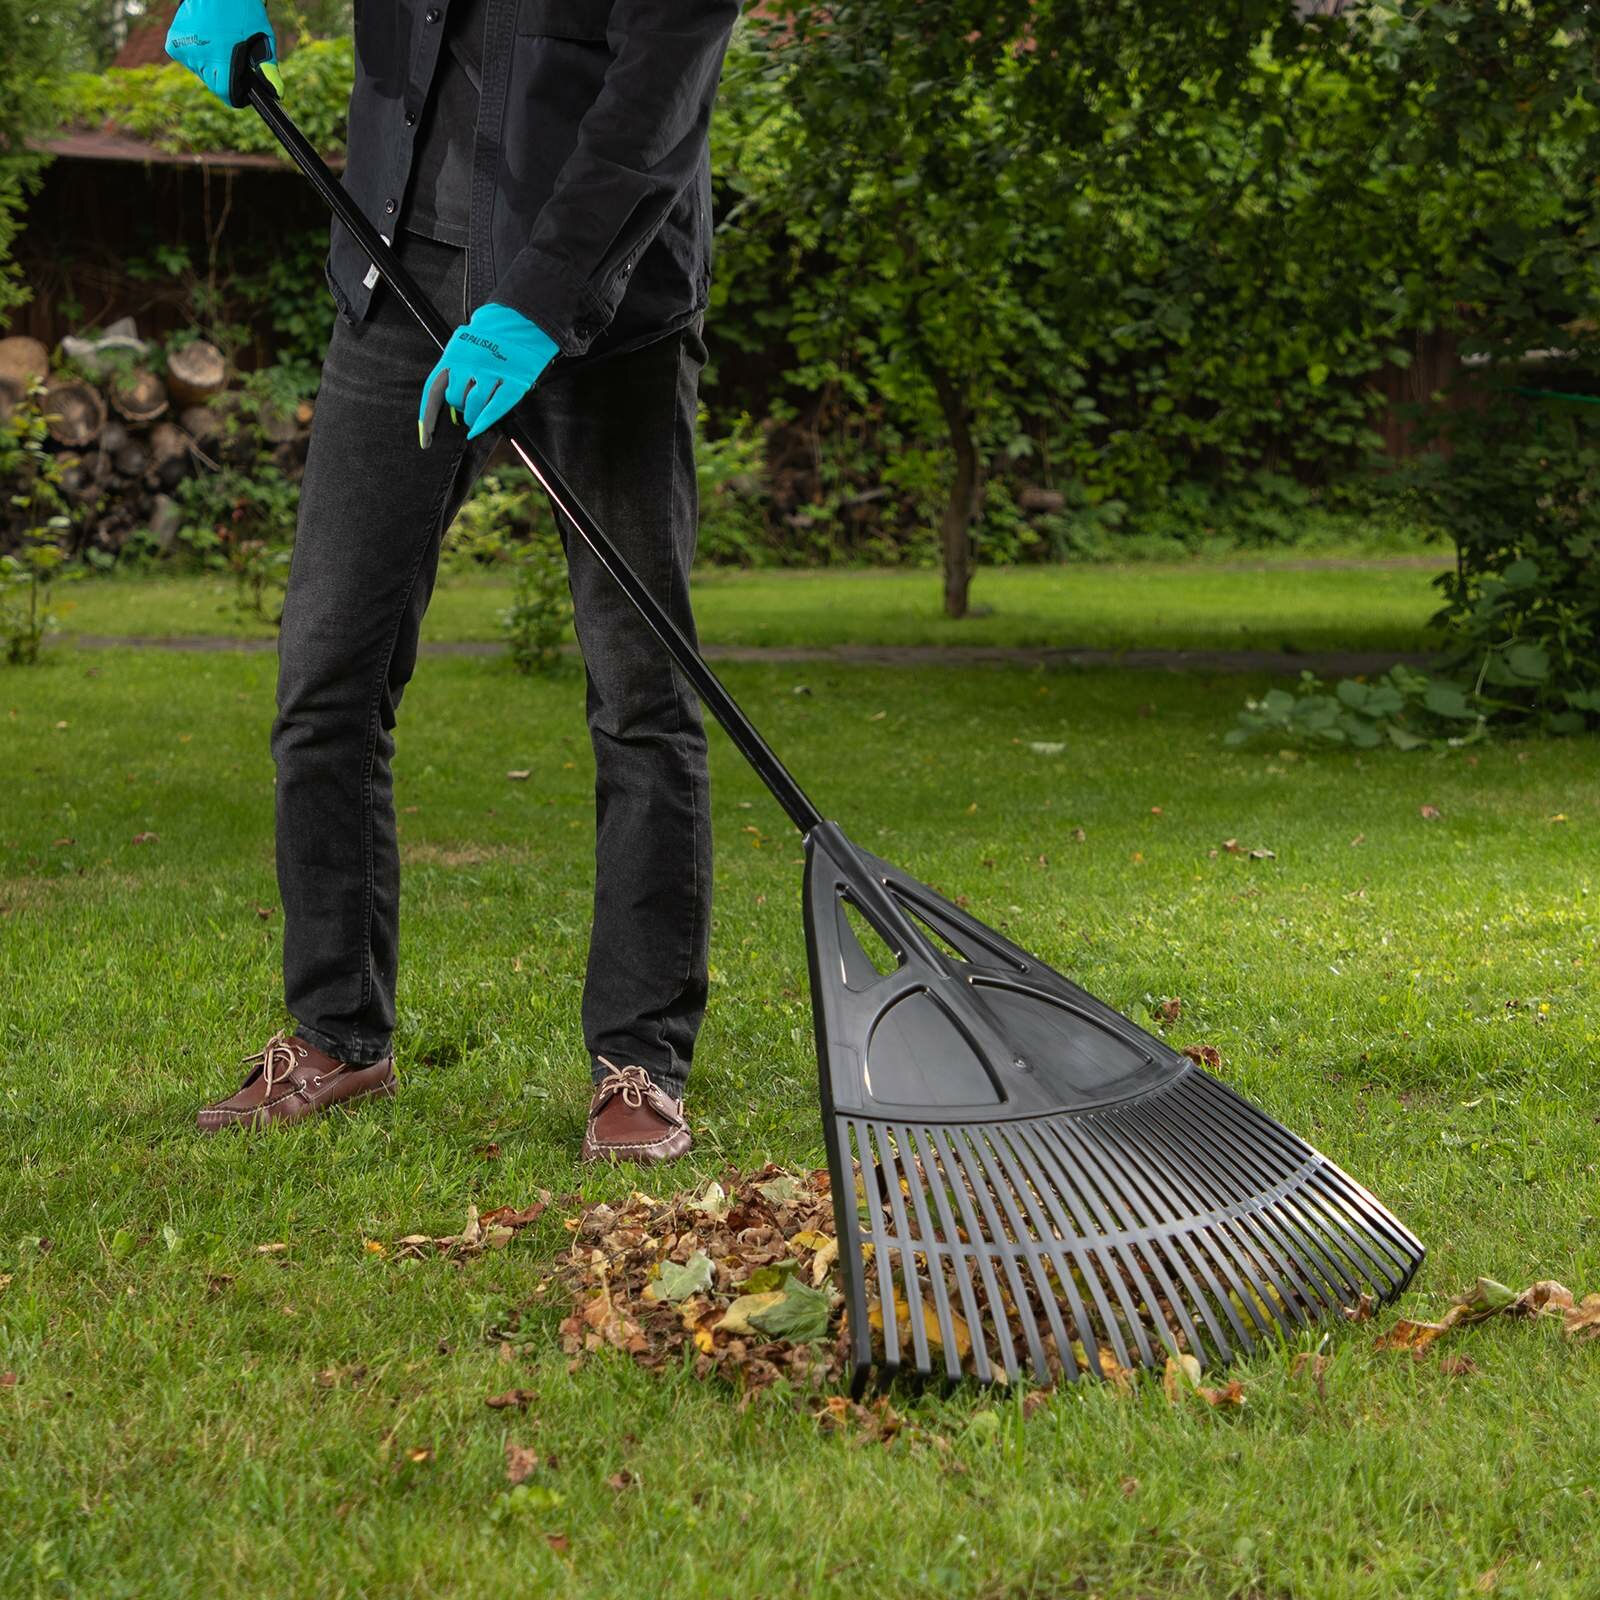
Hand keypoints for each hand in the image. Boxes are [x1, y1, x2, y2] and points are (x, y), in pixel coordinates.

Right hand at [166, 0, 283, 107]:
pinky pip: (189, 61)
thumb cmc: (243, 7)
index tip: (243, 90)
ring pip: (201, 73)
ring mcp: (183, 50)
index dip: (237, 95)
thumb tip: (277, 93)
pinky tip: (205, 39)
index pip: (225, 93)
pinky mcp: (173, 44)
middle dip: (226, 79)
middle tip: (233, 57)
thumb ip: (268, 67)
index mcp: (221, 57)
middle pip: (214, 85)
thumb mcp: (262, 35)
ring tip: (219, 43)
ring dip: (211, 66)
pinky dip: (198, 56)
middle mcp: (198, 56)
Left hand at [418, 304, 558, 445]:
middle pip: (455, 400)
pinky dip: (485, 421)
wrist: (522, 319)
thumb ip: (455, 370)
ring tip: (476, 415)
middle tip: (467, 407)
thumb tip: (450, 402)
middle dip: (459, 408)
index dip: (428, 418)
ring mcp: (492, 373)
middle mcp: (470, 364)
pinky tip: (478, 429)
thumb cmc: (491, 336)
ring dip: (472, 416)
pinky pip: (496, 408)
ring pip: (474, 407)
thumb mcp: (464, 346)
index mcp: (453, 355)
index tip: (427, 440)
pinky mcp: (513, 381)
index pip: (433, 391)